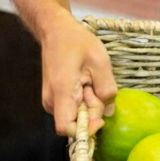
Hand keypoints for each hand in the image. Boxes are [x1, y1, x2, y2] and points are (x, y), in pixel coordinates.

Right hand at [40, 11, 117, 136]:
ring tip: (89, 78)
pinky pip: (74, 107)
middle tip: (95, 82)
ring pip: (76, 114)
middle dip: (93, 108)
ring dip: (89, 102)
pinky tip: (85, 80)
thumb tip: (108, 112)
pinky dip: (84, 98)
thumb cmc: (76, 42)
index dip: (86, 130)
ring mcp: (52, 100)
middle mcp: (51, 101)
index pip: (66, 128)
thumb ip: (107, 89)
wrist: (56, 31)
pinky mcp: (56, 98)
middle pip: (76, 121)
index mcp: (60, 92)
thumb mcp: (100, 61)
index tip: (101, 118)